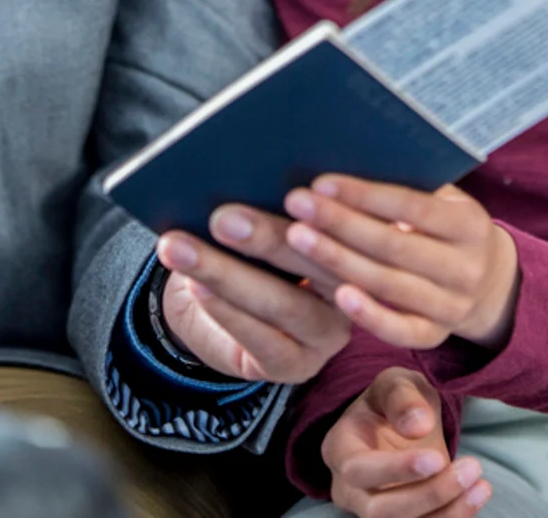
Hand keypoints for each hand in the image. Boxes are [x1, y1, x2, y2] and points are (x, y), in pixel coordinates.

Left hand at [154, 204, 351, 383]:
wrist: (213, 310)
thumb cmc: (247, 250)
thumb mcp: (267, 224)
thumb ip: (276, 209)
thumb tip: (253, 181)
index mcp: (360, 244)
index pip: (349, 228)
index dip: (323, 211)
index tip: (290, 190)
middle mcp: (355, 291)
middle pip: (317, 264)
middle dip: (266, 238)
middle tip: (222, 218)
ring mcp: (328, 334)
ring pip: (285, 305)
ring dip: (228, 275)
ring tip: (187, 252)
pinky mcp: (298, 365)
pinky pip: (265, 340)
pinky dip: (228, 312)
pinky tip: (199, 289)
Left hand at [280, 176, 518, 348]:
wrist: (488, 283)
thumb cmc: (445, 227)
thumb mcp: (444, 202)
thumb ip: (409, 189)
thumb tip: (345, 167)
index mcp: (470, 225)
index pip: (413, 207)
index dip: (365, 195)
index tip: (320, 182)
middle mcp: (466, 268)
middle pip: (394, 245)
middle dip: (340, 223)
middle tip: (296, 203)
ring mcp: (453, 306)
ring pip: (389, 285)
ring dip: (338, 260)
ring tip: (296, 238)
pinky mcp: (435, 336)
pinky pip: (400, 332)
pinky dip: (370, 316)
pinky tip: (336, 295)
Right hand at [324, 367, 490, 517]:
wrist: (404, 424)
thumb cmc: (394, 402)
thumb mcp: (396, 383)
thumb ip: (402, 398)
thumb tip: (418, 425)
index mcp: (340, 449)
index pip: (358, 470)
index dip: (395, 470)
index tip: (437, 458)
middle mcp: (349, 489)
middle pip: (379, 511)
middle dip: (428, 495)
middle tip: (470, 468)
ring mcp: (372, 510)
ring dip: (446, 512)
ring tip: (480, 485)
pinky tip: (476, 495)